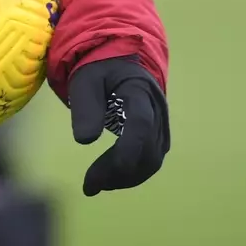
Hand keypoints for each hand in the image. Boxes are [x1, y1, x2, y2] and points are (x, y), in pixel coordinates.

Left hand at [68, 56, 169, 195]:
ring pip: (152, 159)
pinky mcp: (157, 134)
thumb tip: (84, 140)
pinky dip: (132, 173)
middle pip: (147, 149)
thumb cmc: (98, 69)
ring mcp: (161, 124)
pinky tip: (110, 178)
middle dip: (119, 172)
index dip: (126, 150)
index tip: (102, 173)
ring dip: (126, 177)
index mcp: (139, 90)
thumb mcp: (85, 80)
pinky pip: (150, 158)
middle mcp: (157, 110)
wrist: (119, 60)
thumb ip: (85, 107)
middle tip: (90, 185)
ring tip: (96, 185)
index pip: (140, 123)